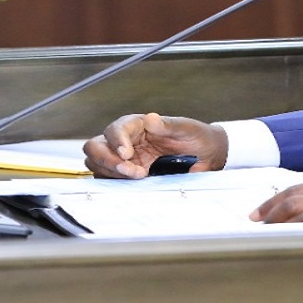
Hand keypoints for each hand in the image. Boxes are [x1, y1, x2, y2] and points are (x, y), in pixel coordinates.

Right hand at [84, 112, 228, 177]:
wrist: (207, 155)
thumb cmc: (196, 137)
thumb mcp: (186, 129)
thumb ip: (168, 125)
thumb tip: (150, 119)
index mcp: (136, 125)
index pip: (115, 129)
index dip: (116, 141)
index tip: (127, 154)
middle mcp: (125, 140)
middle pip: (95, 146)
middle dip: (107, 159)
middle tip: (129, 171)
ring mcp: (124, 159)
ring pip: (97, 163)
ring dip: (110, 172)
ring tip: (137, 176)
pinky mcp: (127, 175)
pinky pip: (107, 178)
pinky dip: (113, 182)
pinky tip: (133, 183)